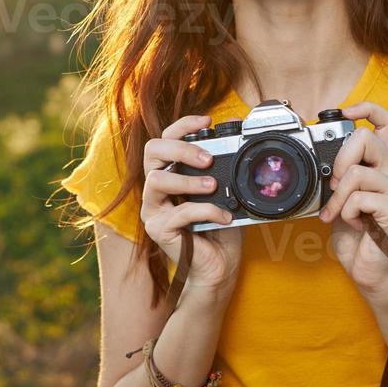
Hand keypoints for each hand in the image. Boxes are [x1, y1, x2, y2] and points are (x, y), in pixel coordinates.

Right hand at [141, 114, 243, 296]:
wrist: (219, 266)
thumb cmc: (219, 228)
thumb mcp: (225, 191)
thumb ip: (225, 166)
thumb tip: (235, 133)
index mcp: (169, 174)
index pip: (164, 140)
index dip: (182, 125)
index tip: (207, 120)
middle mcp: (155, 189)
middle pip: (152, 151)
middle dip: (181, 148)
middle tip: (207, 158)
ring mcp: (153, 210)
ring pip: (156, 180)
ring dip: (188, 180)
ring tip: (213, 187)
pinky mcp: (158, 230)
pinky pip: (179, 213)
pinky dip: (206, 211)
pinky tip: (223, 217)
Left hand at [316, 101, 387, 299]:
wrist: (370, 269)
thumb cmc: (356, 234)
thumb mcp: (340, 196)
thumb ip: (339, 174)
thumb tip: (321, 155)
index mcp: (381, 164)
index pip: (385, 121)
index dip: (366, 108)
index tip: (344, 112)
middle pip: (365, 137)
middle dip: (339, 160)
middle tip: (335, 186)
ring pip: (356, 172)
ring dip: (338, 197)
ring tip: (340, 213)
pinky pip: (358, 197)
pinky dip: (346, 213)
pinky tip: (355, 225)